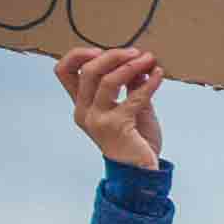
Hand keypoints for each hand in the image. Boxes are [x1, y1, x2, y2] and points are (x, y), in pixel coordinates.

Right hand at [55, 46, 163, 168]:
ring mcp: (98, 119)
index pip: (64, 72)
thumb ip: (131, 86)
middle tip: (135, 52)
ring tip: (148, 59)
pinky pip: (134, 97)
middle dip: (113, 56)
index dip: (79, 55)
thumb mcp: (132, 108)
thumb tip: (138, 62)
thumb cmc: (135, 141)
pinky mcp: (116, 126)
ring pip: (107, 80)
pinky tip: (159, 75)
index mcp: (82, 106)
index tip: (101, 50)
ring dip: (131, 65)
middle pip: (89, 71)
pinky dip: (149, 83)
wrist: (142, 173)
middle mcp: (84, 112)